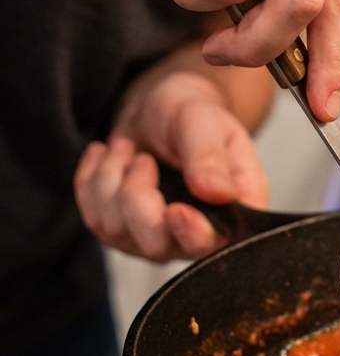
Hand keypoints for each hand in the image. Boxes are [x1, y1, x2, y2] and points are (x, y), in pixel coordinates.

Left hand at [74, 72, 269, 261]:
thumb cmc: (189, 116)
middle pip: (157, 246)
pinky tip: (108, 157)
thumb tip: (220, 193)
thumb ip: (210, 157)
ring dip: (111, 180)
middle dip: (136, 196)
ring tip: (126, 150)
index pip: (215, 244)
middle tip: (143, 159)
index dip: (191, 234)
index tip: (175, 209)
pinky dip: (91, 180)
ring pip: (116, 231)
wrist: (158, 110)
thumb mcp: (204, 121)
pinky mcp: (122, 233)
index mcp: (232, 211)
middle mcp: (196, 234)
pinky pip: (92, 220)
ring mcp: (157, 239)